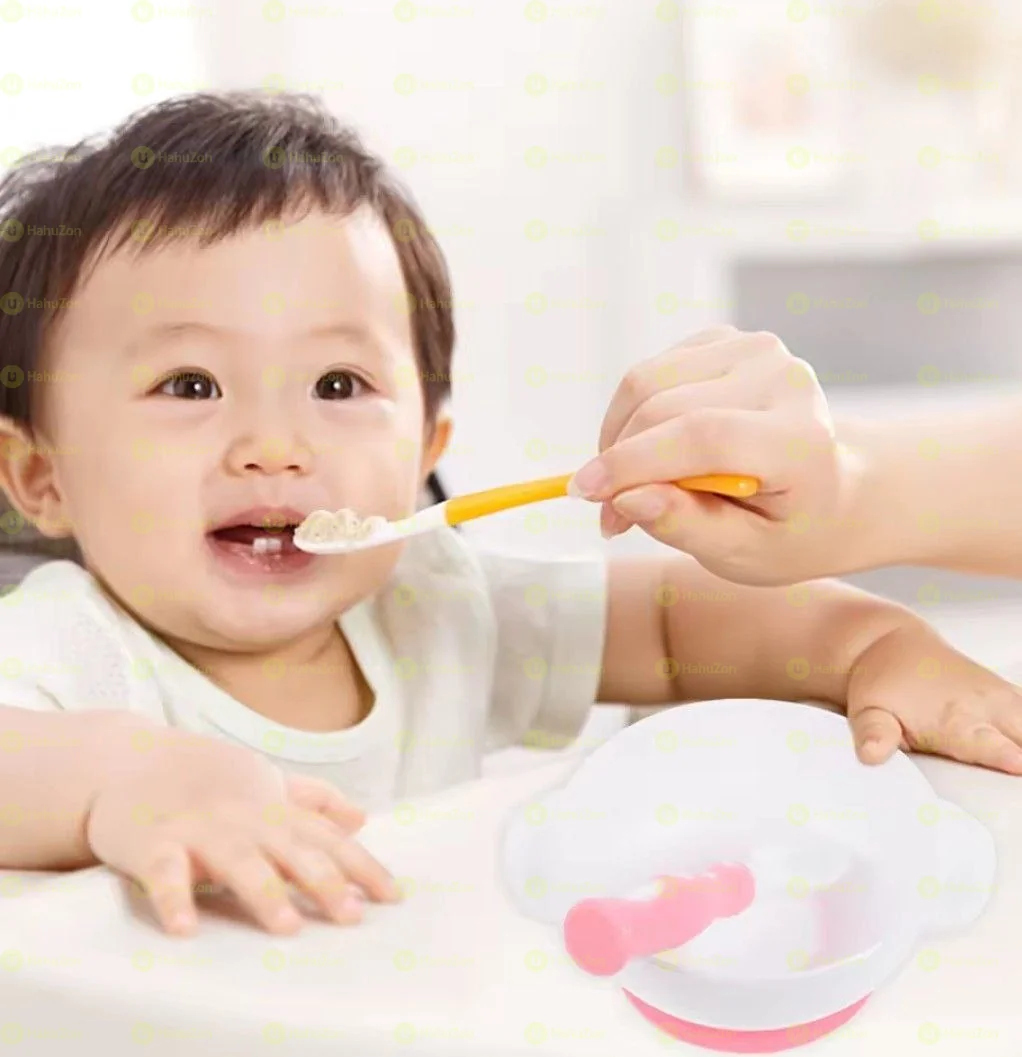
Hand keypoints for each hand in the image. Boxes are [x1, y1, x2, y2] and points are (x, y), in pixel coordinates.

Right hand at [86, 727, 398, 935]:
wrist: (127, 759)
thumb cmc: (204, 777)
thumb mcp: (266, 782)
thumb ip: (313, 802)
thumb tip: (362, 818)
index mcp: (272, 808)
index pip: (326, 838)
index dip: (361, 865)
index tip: (393, 895)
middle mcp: (243, 817)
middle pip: (291, 849)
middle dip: (324, 881)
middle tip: (350, 915)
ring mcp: (198, 828)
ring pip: (237, 860)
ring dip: (263, 892)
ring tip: (287, 927)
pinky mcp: (152, 841)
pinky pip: (164, 872)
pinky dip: (173, 898)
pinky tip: (185, 927)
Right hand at [570, 326, 861, 584]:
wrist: (832, 490)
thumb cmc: (789, 529)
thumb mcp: (745, 553)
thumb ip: (686, 526)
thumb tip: (625, 500)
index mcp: (800, 439)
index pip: (704, 436)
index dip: (634, 463)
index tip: (586, 493)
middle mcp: (784, 380)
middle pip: (664, 406)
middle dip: (617, 461)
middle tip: (609, 514)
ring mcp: (757, 351)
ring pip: (646, 381)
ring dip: (618, 436)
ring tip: (629, 484)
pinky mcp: (728, 340)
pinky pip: (650, 371)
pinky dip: (631, 414)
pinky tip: (650, 449)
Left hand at [846, 622, 1021, 773]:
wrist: (892, 647)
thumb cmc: (883, 685)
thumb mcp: (868, 710)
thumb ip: (874, 734)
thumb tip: (872, 754)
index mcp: (955, 719)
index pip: (991, 746)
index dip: (1009, 758)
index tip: (1019, 765)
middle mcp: (986, 707)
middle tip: (1020, 777)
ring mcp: (1003, 699)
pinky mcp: (1011, 697)